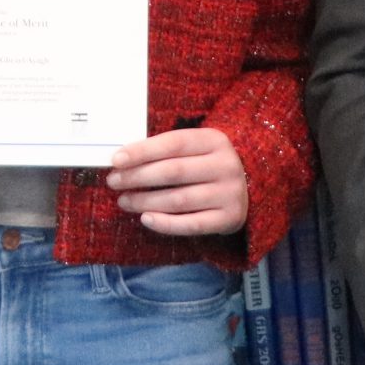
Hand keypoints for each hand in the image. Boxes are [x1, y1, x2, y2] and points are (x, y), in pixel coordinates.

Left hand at [105, 128, 245, 235]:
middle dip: (138, 177)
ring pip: (179, 200)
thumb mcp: (197, 147)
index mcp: (215, 140)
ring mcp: (229, 194)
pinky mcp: (229, 219)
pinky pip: (191, 224)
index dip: (142, 151)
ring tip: (124, 201)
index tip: (115, 159)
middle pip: (173, 172)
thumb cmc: (209, 164)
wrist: (250, 186)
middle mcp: (225, 165)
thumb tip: (123, 160)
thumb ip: (166, 150)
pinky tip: (145, 219)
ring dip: (146, 201)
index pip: (173, 143)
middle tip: (114, 181)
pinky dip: (165, 224)